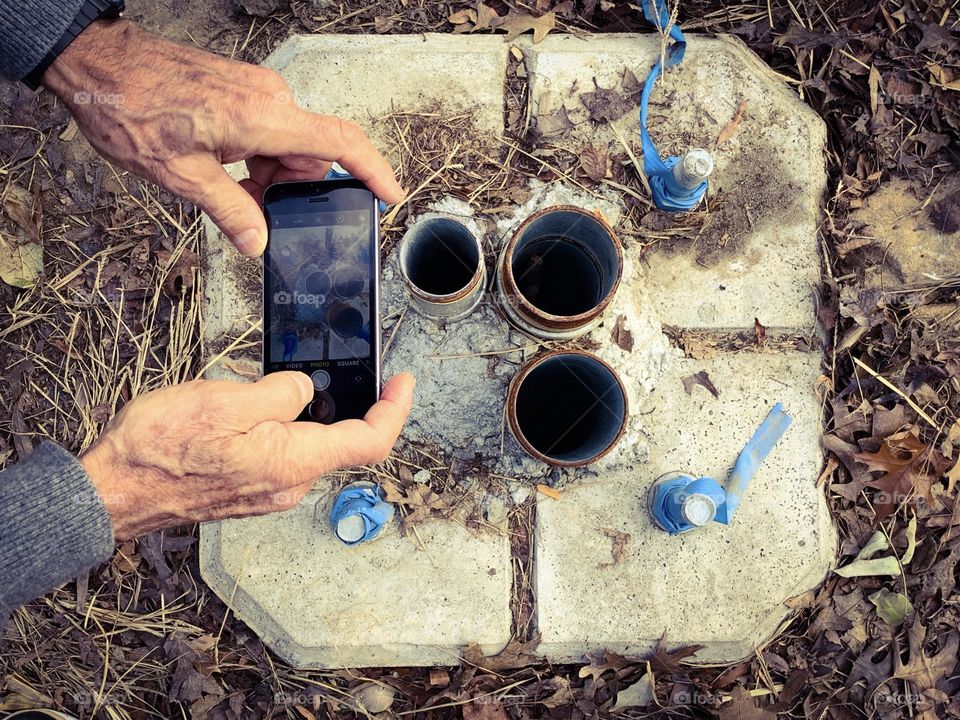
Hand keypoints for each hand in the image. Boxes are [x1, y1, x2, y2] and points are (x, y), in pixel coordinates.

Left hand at [41, 19, 403, 255]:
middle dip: (289, 187)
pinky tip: (220, 162)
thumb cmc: (133, 108)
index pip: (341, 143)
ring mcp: (258, 91)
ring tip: (221, 179)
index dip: (373, 172)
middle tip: (248, 202)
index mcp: (265, 119)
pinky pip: (269, 131)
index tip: (390, 196)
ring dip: (267, 173)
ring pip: (288, 147)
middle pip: (312, 156)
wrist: (100, 63)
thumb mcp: (181, 175)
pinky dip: (255, 155)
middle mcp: (271, 99)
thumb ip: (229, 211)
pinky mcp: (245, 91)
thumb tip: (258, 242)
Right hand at [79, 372, 415, 539]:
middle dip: (346, 402)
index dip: (395, 409)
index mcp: (292, 462)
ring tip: (276, 382)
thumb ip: (281, 392)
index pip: (370, 441)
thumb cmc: (160, 450)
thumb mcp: (227, 400)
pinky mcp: (249, 491)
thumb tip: (307, 390)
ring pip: (308, 446)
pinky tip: (253, 409)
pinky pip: (282, 455)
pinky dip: (283, 428)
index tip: (402, 381)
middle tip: (337, 366)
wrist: (113, 492)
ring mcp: (269, 492)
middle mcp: (288, 485)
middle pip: (341, 442)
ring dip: (307, 414)